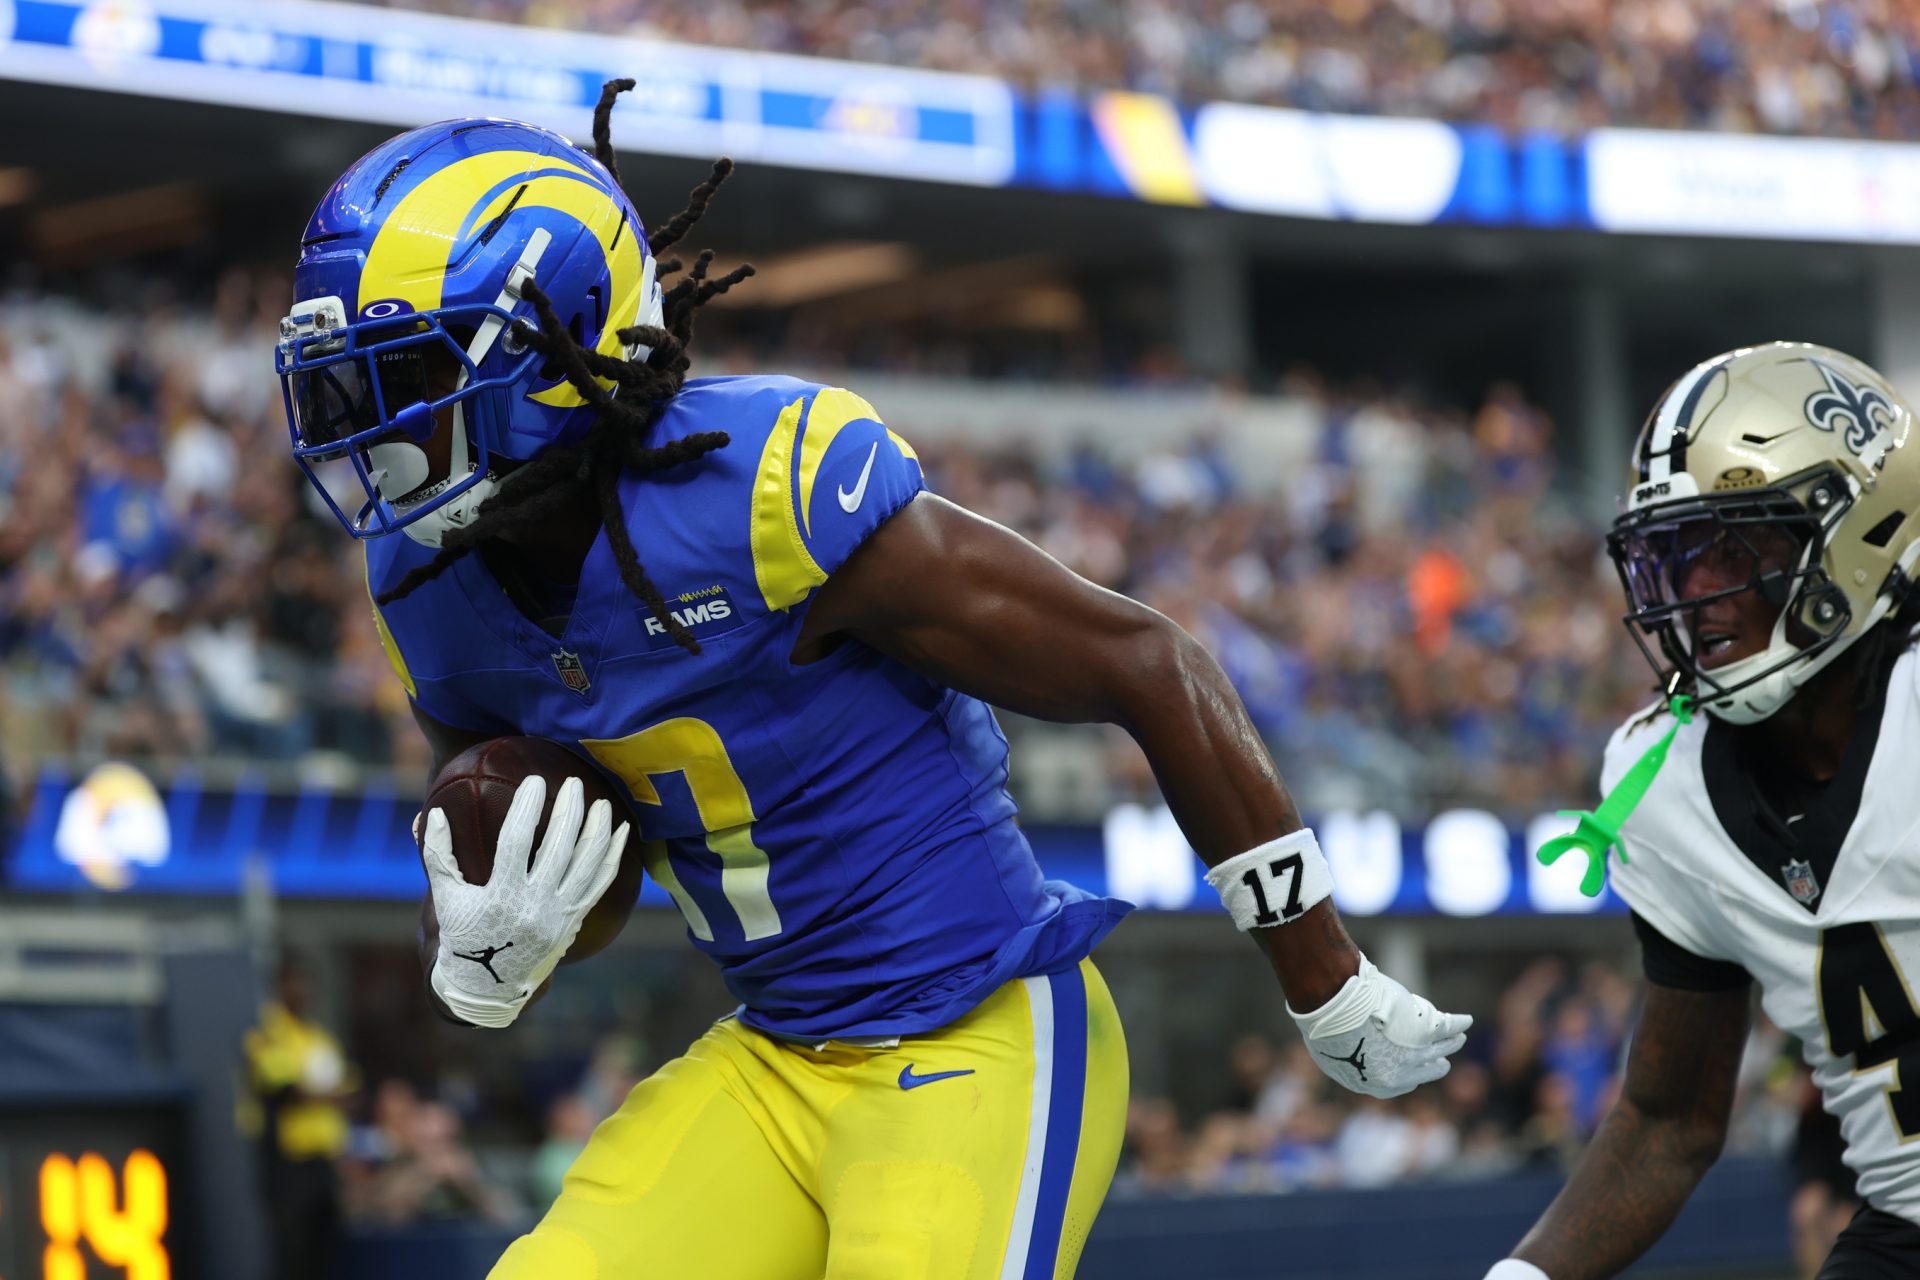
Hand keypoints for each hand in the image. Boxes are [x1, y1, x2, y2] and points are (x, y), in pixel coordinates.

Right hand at [422, 775, 628, 1028]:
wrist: (490, 985)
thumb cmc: (464, 935)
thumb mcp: (445, 898)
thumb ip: (438, 855)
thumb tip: (429, 813)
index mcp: (501, 897)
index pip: (516, 842)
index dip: (527, 808)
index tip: (535, 781)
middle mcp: (535, 906)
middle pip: (559, 848)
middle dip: (568, 811)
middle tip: (573, 782)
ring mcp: (560, 914)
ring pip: (587, 864)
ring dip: (598, 829)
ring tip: (601, 801)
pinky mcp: (575, 920)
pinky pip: (601, 883)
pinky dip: (614, 855)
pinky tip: (622, 831)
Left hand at [1289, 957, 1470, 1097]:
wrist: (1334, 1005)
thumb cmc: (1325, 1025)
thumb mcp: (1332, 1052)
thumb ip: (1349, 1060)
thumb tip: (1349, 1056)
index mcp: (1374, 1082)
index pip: (1399, 1085)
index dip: (1410, 1078)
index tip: (1417, 1076)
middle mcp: (1398, 1073)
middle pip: (1423, 1070)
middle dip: (1434, 1066)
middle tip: (1443, 1063)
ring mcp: (1413, 1052)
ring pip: (1439, 1048)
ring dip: (1452, 1042)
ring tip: (1459, 1038)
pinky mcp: (1423, 1029)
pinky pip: (1446, 1027)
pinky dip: (1458, 1023)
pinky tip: (1466, 1021)